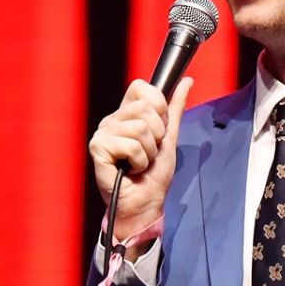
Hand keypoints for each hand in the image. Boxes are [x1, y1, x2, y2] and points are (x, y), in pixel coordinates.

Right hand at [89, 77, 191, 245]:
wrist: (145, 204)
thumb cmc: (154, 176)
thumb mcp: (169, 137)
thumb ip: (175, 108)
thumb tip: (187, 80)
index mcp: (126, 114)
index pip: (140, 86)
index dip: (157, 104)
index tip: (160, 128)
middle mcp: (112, 120)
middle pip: (144, 107)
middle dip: (157, 134)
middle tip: (149, 152)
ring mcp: (102, 133)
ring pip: (139, 128)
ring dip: (148, 151)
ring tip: (140, 163)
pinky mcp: (97, 148)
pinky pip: (130, 145)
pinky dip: (139, 161)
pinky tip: (131, 170)